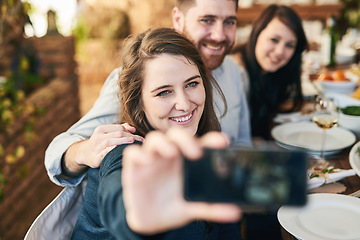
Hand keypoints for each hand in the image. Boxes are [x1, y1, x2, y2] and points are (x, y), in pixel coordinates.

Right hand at [65, 123, 143, 172]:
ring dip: (123, 141)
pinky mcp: (96, 157)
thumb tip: (133, 128)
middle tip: (142, 141)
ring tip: (133, 141)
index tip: (141, 137)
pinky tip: (119, 149)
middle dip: (131, 136)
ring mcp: (97, 146)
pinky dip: (112, 150)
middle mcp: (98, 136)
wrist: (84, 153)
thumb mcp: (107, 134)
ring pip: (111, 141)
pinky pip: (104, 152)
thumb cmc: (100, 143)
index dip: (131, 131)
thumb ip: (120, 129)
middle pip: (118, 133)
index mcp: (102, 129)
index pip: (119, 128)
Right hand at [122, 128, 241, 234]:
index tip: (224, 142)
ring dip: (163, 143)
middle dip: (185, 139)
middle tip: (195, 152)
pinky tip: (147, 162)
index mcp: (186, 161)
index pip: (200, 144)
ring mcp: (152, 160)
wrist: (151, 221)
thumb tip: (235, 213)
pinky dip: (139, 154)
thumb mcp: (192, 208)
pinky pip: (133, 153)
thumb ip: (211, 208)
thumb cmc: (172, 207)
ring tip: (171, 153)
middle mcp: (170, 156)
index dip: (211, 140)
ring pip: (154, 139)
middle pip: (176, 135)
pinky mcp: (135, 168)